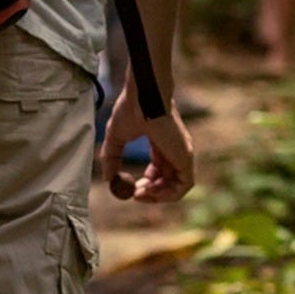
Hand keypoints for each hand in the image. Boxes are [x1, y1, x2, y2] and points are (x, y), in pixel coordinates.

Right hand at [98, 88, 197, 202]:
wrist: (144, 97)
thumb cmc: (131, 110)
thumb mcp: (115, 137)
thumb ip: (111, 158)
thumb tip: (108, 178)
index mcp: (161, 143)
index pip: (160, 169)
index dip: (147, 182)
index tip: (132, 188)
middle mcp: (174, 150)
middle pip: (168, 180)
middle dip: (152, 192)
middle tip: (135, 194)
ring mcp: (182, 154)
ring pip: (177, 186)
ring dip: (159, 196)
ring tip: (140, 193)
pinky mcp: (186, 158)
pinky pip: (183, 186)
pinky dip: (168, 195)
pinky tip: (149, 190)